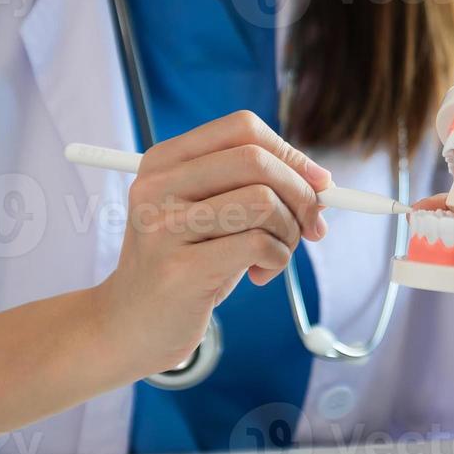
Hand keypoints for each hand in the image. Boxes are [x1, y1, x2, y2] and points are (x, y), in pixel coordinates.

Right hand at [96, 111, 330, 377]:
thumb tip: (322, 183)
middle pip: (256, 160)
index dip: (290, 154)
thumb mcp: (211, 215)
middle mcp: (156, 187)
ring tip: (274, 255)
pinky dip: (277, 260)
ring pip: (262, 202)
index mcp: (163, 161)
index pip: (242, 128)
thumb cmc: (184, 265)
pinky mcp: (180, 270)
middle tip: (309, 226)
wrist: (131, 325)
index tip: (317, 184)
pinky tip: (259, 274)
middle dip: (301, 193)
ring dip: (288, 232)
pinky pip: (258, 245)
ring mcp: (164, 228)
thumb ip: (255, 189)